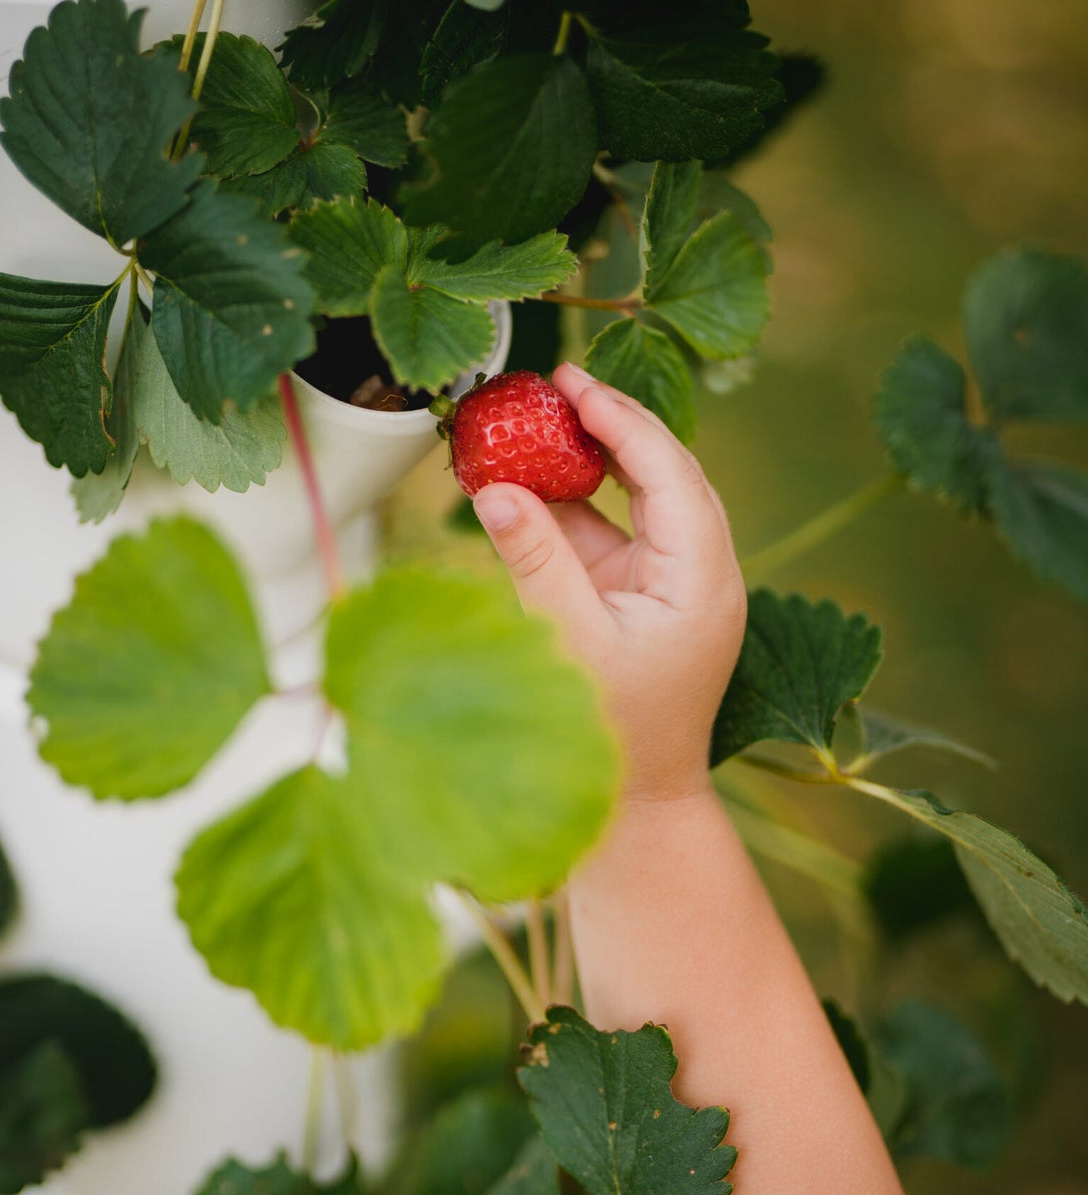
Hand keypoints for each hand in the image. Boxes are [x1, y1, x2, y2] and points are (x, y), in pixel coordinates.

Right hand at [470, 362, 745, 804]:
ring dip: (587, 464)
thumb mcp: (567, 644)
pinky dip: (572, 508)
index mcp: (702, 581)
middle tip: (556, 384)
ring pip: (638, 501)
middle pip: (665, 475)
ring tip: (531, 422)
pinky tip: (525, 481)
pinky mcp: (643, 600)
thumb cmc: (611, 737)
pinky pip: (611, 536)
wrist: (636, 810)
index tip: (572, 384)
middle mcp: (700, 575)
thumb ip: (534, 560)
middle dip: (611, 426)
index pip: (672, 476)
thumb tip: (491, 487)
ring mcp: (673, 586)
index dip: (624, 421)